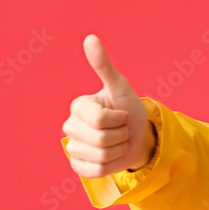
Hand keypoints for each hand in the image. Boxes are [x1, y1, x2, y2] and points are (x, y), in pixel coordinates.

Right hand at [62, 35, 154, 177]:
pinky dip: (111, 165)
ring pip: (100, 156)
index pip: (100, 120)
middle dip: (121, 135)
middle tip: (122, 128)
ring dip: (118, 150)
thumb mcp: (120, 87)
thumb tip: (90, 38)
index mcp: (78, 106)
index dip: (118, 118)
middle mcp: (70, 126)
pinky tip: (112, 155)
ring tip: (118, 141)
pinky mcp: (78, 167)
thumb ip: (104, 65)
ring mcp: (72, 148)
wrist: (138, 135)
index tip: (120, 113)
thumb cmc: (128, 108)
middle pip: (100, 139)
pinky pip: (96, 171)